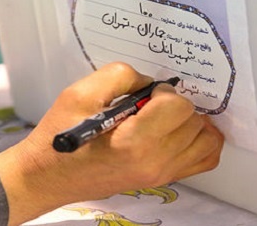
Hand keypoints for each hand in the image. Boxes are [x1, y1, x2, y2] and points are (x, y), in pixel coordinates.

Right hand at [0, 62, 223, 225]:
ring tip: (165, 116)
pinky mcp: (162, 180)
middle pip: (195, 121)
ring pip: (207, 140)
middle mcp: (155, 162)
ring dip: (190, 121)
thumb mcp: (80, 93)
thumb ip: (120, 76)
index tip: (143, 93)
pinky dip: (200, 141)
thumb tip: (150, 82)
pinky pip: (204, 159)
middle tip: (149, 104)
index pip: (178, 106)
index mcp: (135, 141)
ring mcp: (161, 174)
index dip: (163, 91)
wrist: (49, 175)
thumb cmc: (61, 135)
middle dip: (175, 105)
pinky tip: (177, 131)